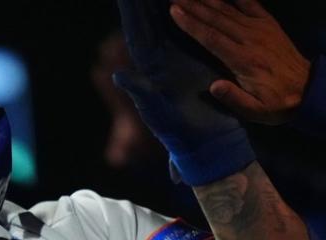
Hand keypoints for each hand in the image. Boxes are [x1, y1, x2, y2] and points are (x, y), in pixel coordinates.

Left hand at [114, 0, 254, 184]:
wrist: (207, 139)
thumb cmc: (179, 130)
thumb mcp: (157, 111)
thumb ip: (139, 92)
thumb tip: (118, 76)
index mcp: (148, 66)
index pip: (136, 31)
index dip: (131, 10)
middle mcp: (162, 56)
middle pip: (151, 19)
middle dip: (145, 0)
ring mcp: (181, 53)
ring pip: (172, 19)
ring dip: (167, 0)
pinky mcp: (202, 54)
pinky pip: (196, 26)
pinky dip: (194, 9)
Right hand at [169, 0, 309, 124]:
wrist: (309, 90)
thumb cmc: (276, 103)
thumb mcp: (255, 110)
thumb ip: (233, 98)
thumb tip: (213, 86)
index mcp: (244, 60)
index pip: (211, 37)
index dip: (191, 24)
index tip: (175, 12)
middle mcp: (251, 39)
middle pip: (216, 18)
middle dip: (193, 6)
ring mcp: (261, 29)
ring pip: (228, 10)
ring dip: (207, 0)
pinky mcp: (269, 24)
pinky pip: (250, 4)